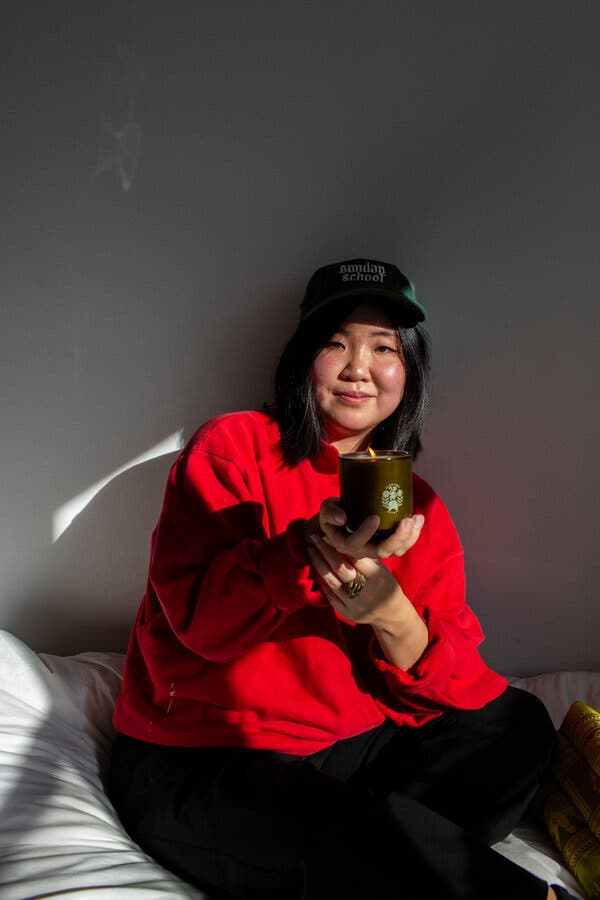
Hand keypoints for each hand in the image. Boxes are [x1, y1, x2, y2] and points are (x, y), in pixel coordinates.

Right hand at [306, 498, 424, 559]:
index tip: (375, 517)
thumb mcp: (326, 510)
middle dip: (396, 538)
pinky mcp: (387, 545)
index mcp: (345, 544)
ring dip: (409, 537)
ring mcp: (376, 550)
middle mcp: (362, 551)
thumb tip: (342, 518)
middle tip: (406, 521)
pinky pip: (402, 546)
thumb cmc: (333, 514)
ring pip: (395, 551)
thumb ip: (330, 512)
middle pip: (381, 551)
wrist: (341, 521)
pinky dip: (413, 535)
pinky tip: (418, 520)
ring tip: (417, 519)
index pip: (355, 543)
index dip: (365, 532)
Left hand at [306, 531, 429, 668]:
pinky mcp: (346, 613)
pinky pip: (329, 595)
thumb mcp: (383, 569)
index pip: (356, 557)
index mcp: (378, 577)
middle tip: (314, 537)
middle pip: (340, 567)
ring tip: (311, 550)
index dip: (341, 544)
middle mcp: (366, 591)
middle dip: (325, 550)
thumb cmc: (386, 585)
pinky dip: (321, 580)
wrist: (391, 614)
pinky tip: (315, 568)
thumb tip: (346, 535)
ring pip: (331, 581)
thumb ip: (367, 556)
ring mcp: (355, 604)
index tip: (330, 534)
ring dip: (318, 563)